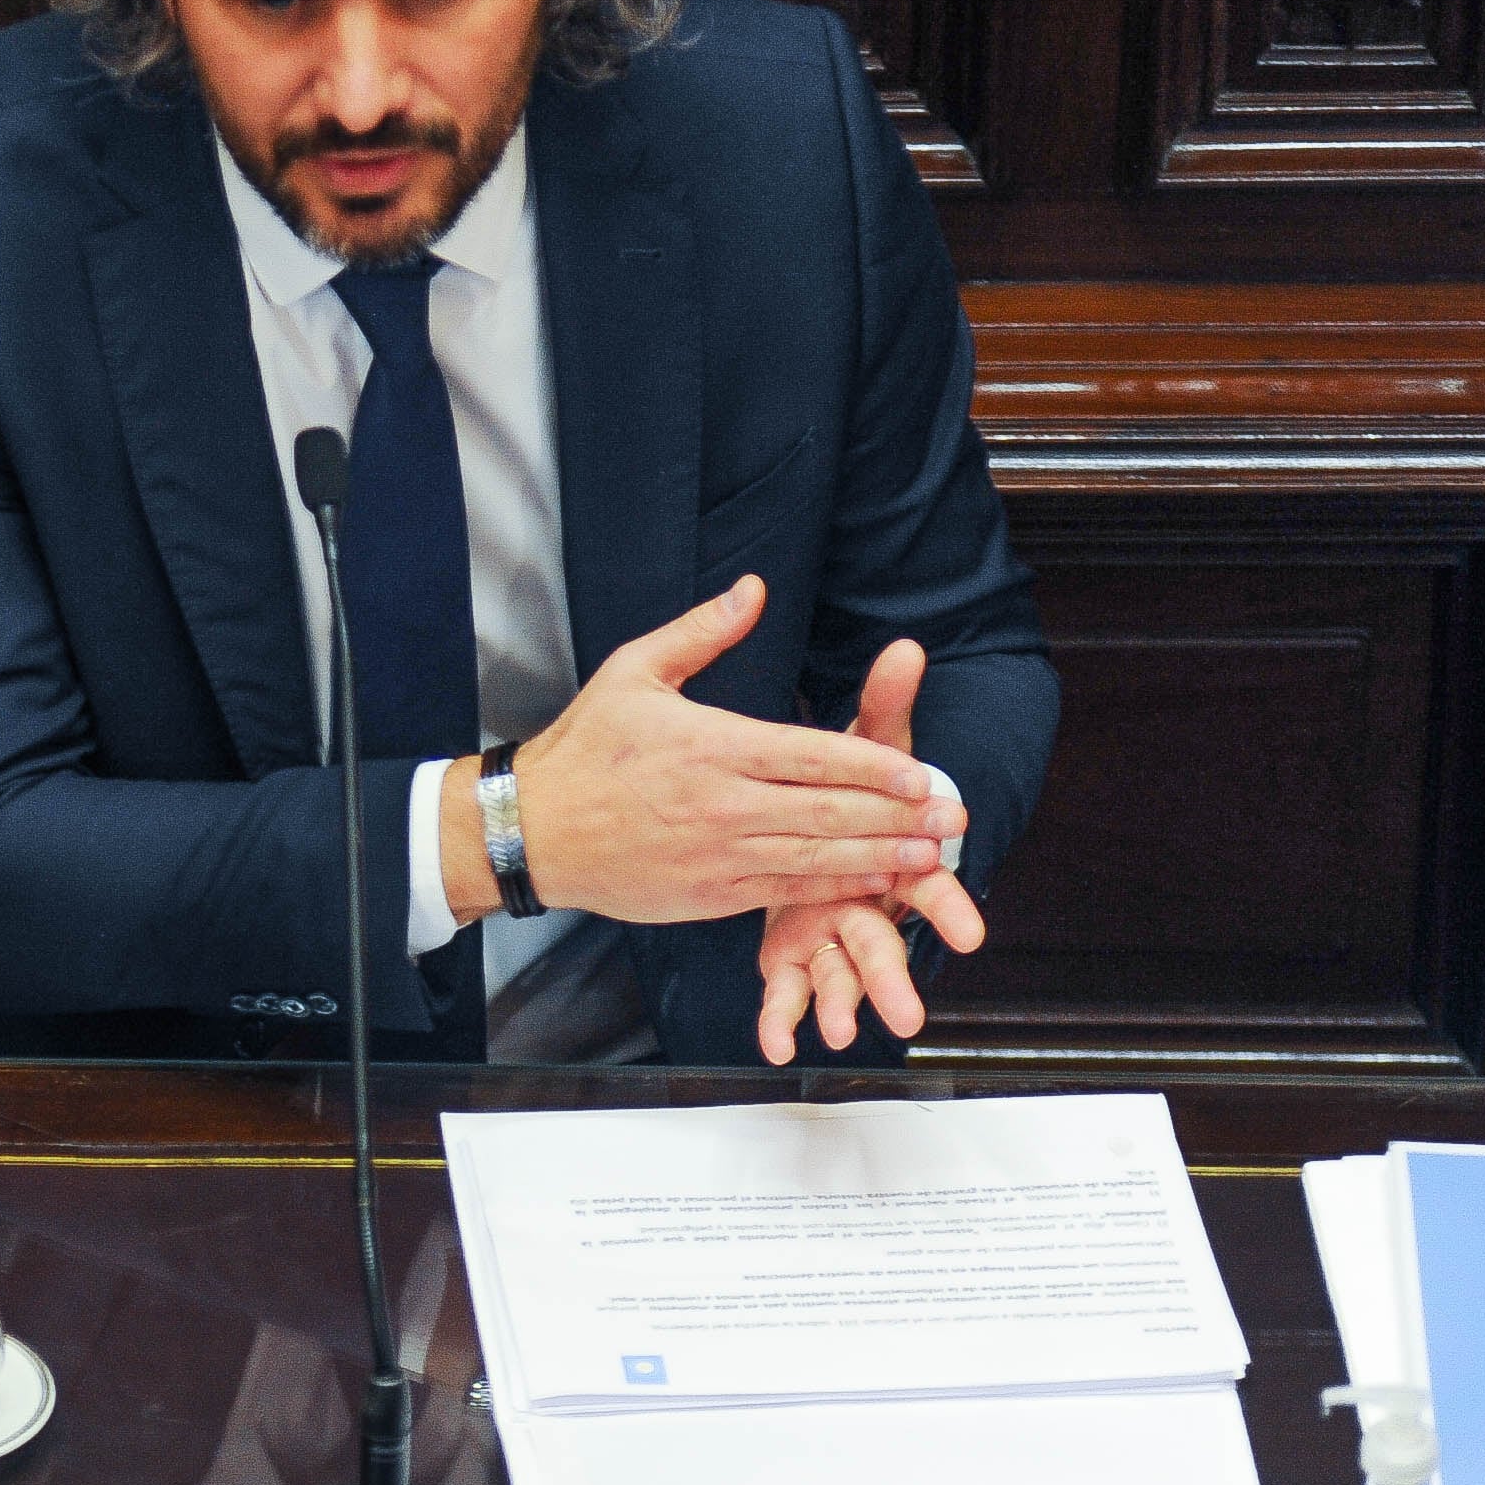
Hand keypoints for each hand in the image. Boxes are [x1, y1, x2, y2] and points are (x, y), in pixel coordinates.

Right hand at [469, 577, 959, 924]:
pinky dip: (835, 887)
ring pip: (817, 855)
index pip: (811, 754)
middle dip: (900, 814)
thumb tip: (754, 590)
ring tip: (932, 852)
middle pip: (829, 810)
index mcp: (710, 744)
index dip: (875, 766)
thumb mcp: (634, 672)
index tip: (922, 771)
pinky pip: (785, 889)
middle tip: (954, 812)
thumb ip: (701, 631)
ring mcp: (718, 854)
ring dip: (882, 855)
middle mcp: (721, 803)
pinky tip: (874, 882)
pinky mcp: (709, 894)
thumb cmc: (583, 748)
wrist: (531, 831)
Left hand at [756, 638, 987, 1063]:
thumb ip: (885, 700)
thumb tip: (906, 647)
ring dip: (843, 1003)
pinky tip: (774, 1044)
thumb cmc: (852, 779)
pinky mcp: (794, 944)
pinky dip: (783, 1015)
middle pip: (886, 939)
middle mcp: (868, 897)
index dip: (947, 904)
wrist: (819, 808)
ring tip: (841, 1034)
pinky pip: (788, 985)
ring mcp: (831, 926)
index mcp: (892, 853)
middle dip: (895, 977)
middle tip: (908, 1017)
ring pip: (841, 972)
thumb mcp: (869, 741)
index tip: (968, 934)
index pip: (927, 880)